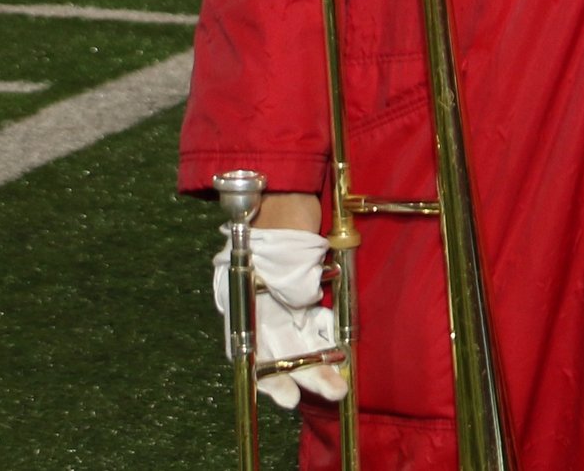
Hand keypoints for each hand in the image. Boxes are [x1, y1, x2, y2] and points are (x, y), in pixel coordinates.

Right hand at [210, 226, 347, 408]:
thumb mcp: (279, 250)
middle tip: (332, 391)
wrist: (284, 186)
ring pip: (298, 342)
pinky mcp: (300, 293)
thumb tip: (305, 304)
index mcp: (242, 299)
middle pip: (280, 351)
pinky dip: (323, 340)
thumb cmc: (276, 214)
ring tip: (339, 387)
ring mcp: (279, 300)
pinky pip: (310, 324)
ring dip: (318, 365)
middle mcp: (258, 305)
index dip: (270, 377)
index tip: (290, 397)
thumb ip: (290, 282)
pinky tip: (341, 353)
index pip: (252, 350)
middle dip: (305, 374)